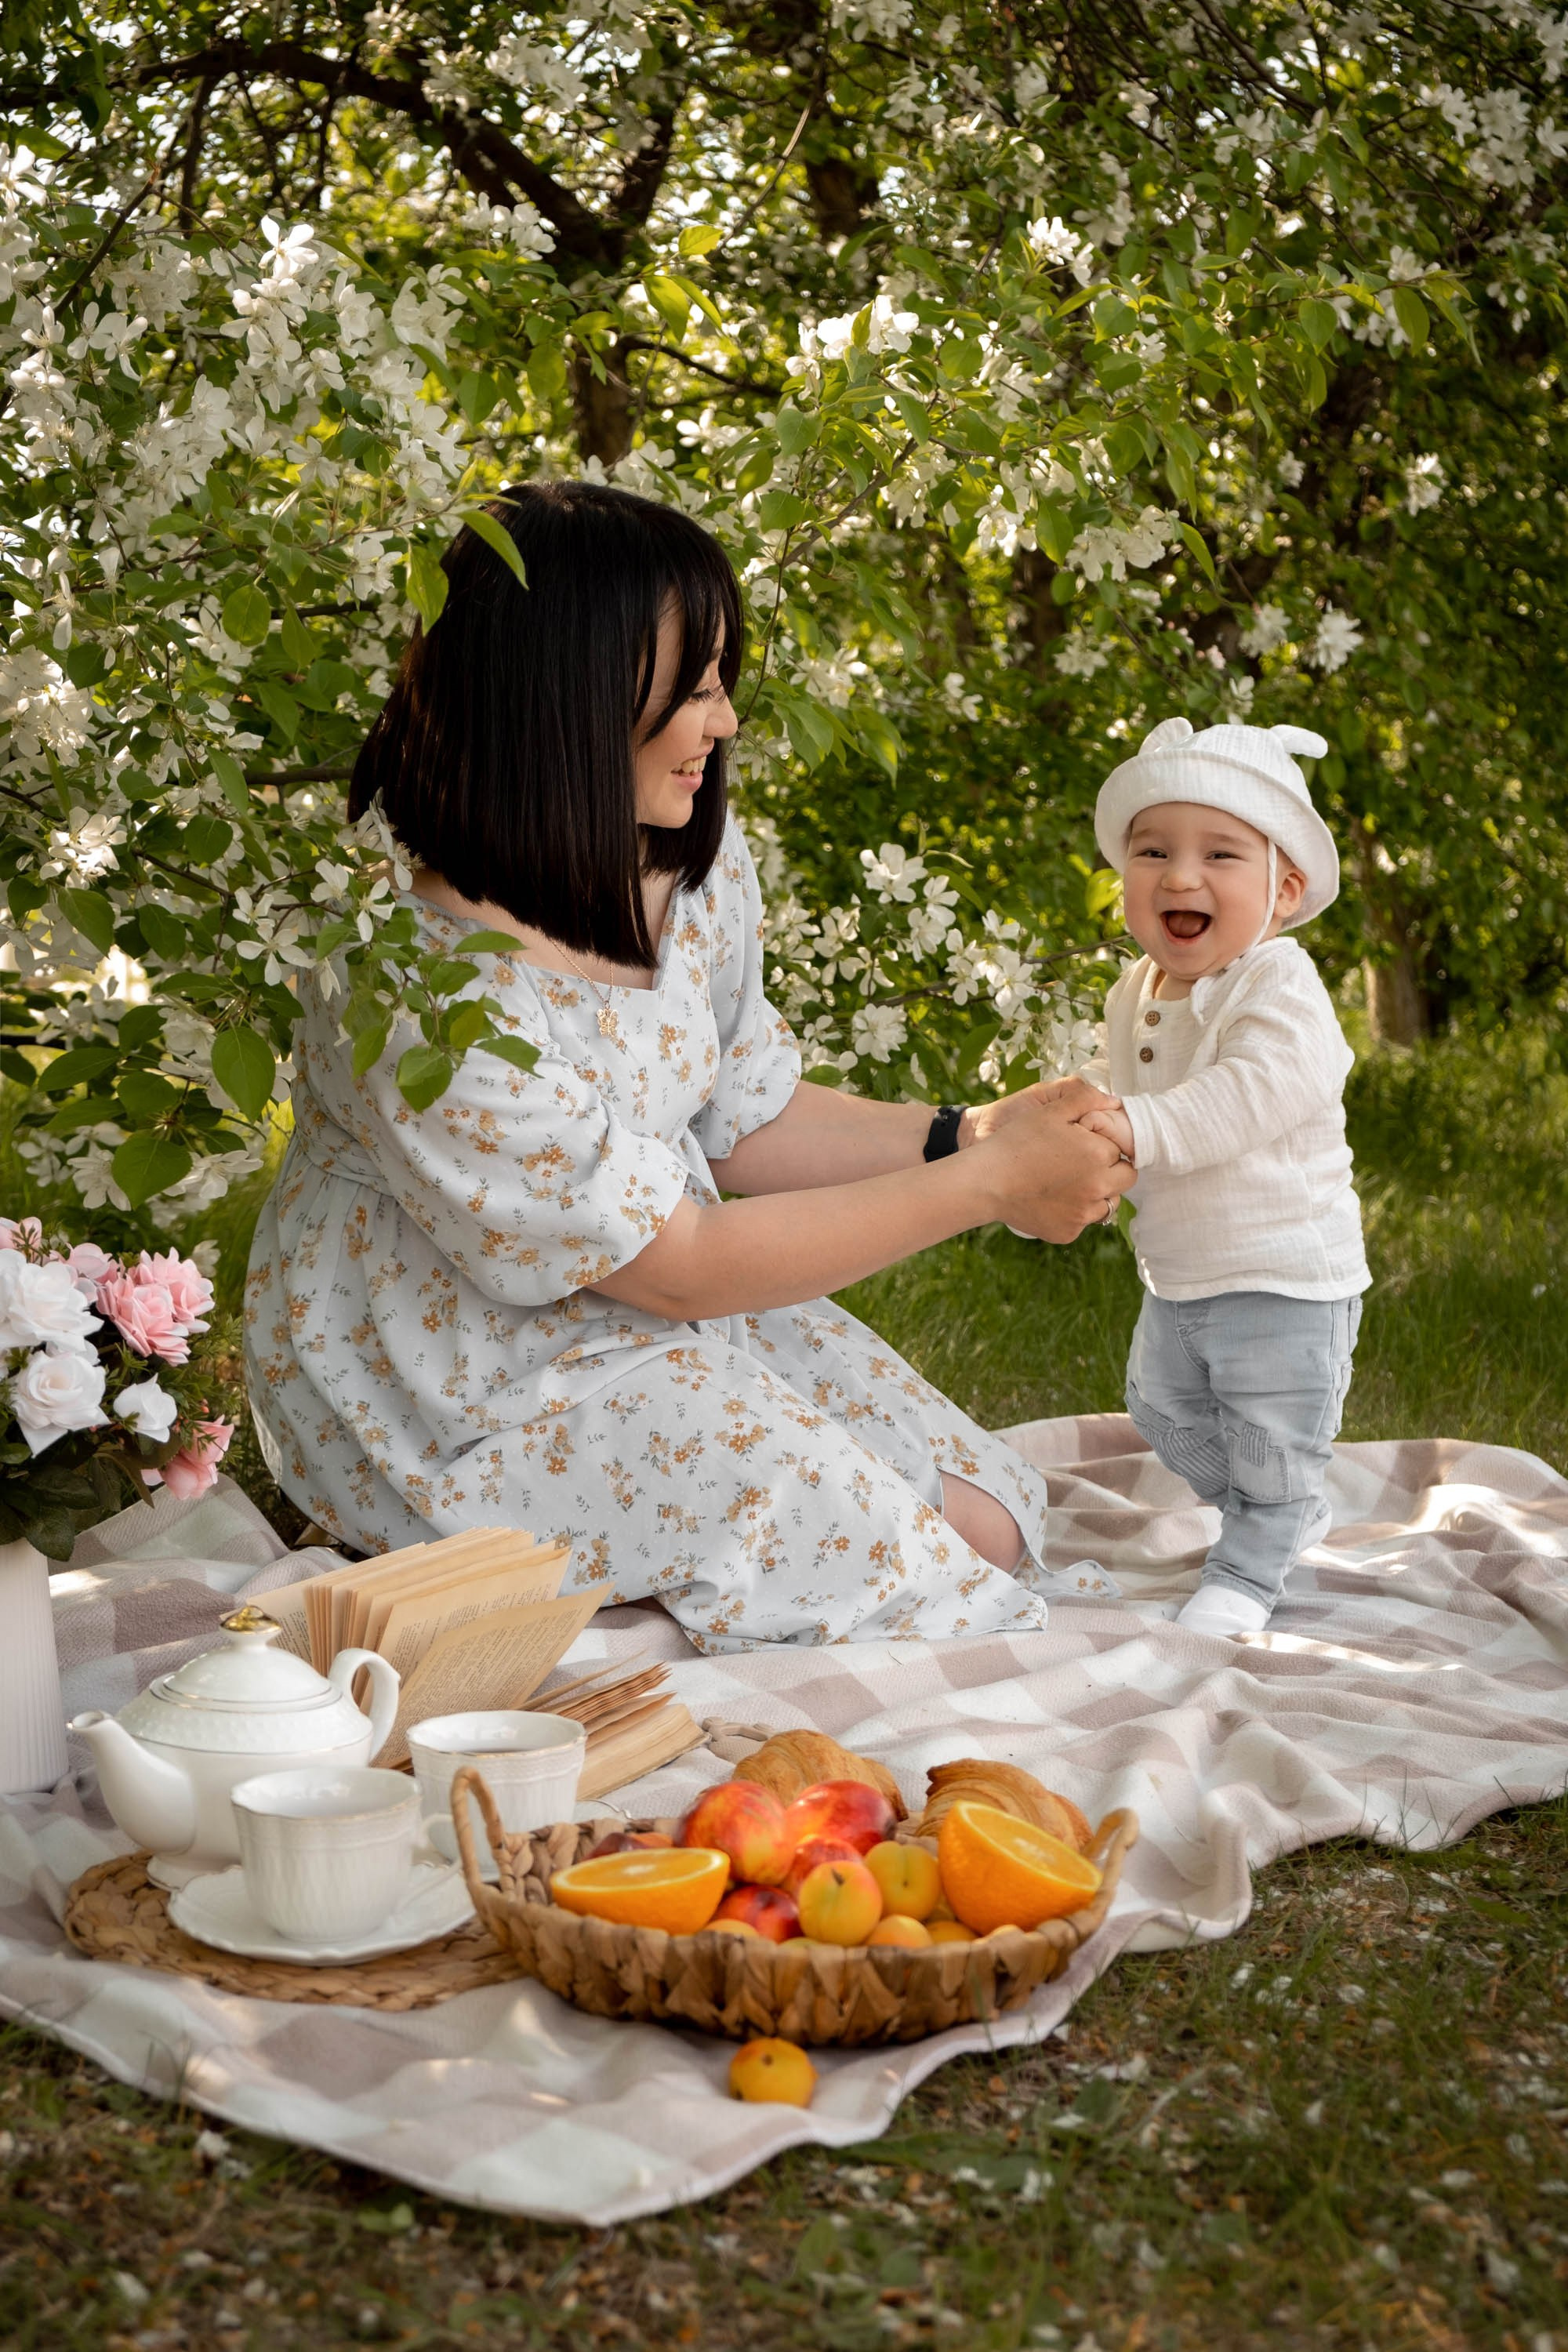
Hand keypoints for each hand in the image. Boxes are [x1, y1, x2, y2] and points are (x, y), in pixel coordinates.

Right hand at [965, 1087, 1134, 1242]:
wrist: (986, 1182)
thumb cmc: (1017, 1142)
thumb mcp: (1050, 1110)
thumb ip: (1086, 1099)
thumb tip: (1114, 1102)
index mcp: (1100, 1155)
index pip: (1122, 1150)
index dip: (1104, 1144)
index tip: (1085, 1143)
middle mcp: (1098, 1188)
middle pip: (1125, 1179)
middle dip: (1110, 1169)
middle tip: (1082, 1163)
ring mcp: (1083, 1215)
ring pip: (1106, 1203)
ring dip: (1095, 1192)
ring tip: (1067, 1181)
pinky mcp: (1068, 1233)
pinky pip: (1081, 1221)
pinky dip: (1072, 1212)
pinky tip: (1051, 1199)